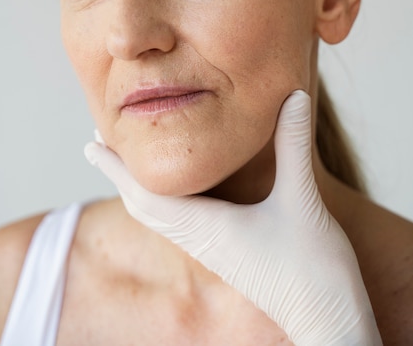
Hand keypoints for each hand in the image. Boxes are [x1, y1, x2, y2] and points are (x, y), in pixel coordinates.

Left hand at [85, 91, 381, 344]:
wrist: (327, 322)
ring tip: (124, 162)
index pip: (145, 193)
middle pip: (143, 205)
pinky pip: (177, 223)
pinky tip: (172, 190)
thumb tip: (295, 95)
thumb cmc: (314, 270)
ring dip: (136, 186)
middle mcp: (201, 238)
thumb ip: (294, 144)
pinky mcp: (224, 252)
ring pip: (158, 216)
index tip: (91, 143)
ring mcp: (211, 248)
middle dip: (118, 173)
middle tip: (98, 142)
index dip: (116, 167)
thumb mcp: (302, 199)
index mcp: (207, 227)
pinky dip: (160, 201)